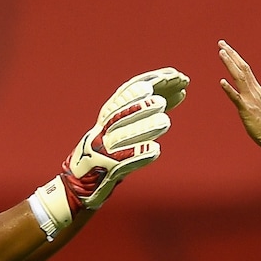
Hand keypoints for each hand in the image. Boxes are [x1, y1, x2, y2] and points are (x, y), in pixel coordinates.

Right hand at [31, 68, 183, 233]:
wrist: (80, 182)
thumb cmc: (110, 150)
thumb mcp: (126, 124)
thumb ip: (152, 107)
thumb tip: (180, 90)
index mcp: (108, 114)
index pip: (128, 91)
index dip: (150, 82)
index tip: (173, 78)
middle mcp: (103, 129)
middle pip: (120, 113)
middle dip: (140, 105)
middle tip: (161, 102)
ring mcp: (103, 150)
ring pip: (122, 136)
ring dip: (143, 127)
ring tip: (165, 121)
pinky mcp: (108, 170)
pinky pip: (123, 161)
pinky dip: (139, 155)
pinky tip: (155, 150)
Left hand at [218, 40, 260, 151]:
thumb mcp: (260, 107)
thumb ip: (252, 97)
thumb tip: (245, 92)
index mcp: (257, 90)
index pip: (245, 69)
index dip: (236, 57)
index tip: (226, 48)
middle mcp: (254, 91)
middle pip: (242, 68)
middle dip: (231, 54)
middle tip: (221, 43)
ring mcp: (250, 99)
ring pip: (239, 77)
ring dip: (230, 64)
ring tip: (221, 53)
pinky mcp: (246, 110)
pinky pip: (236, 98)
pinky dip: (229, 89)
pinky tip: (222, 81)